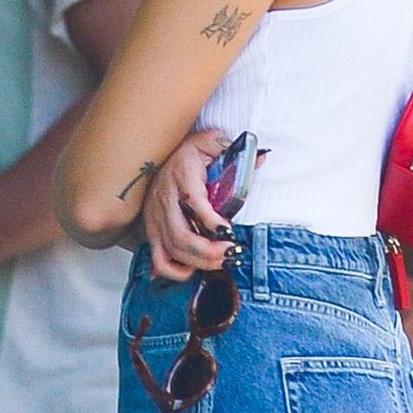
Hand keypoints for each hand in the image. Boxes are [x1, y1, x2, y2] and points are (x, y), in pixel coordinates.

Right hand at [141, 130, 239, 280]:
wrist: (161, 154)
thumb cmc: (189, 153)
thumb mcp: (209, 142)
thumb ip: (232, 150)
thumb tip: (261, 157)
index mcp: (181, 175)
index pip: (193, 201)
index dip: (211, 221)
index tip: (230, 231)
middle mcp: (164, 198)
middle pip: (181, 235)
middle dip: (208, 251)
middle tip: (231, 252)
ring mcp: (155, 217)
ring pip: (172, 249)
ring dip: (199, 262)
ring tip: (221, 261)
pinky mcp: (152, 229)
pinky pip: (159, 259)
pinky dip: (175, 270)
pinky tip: (193, 268)